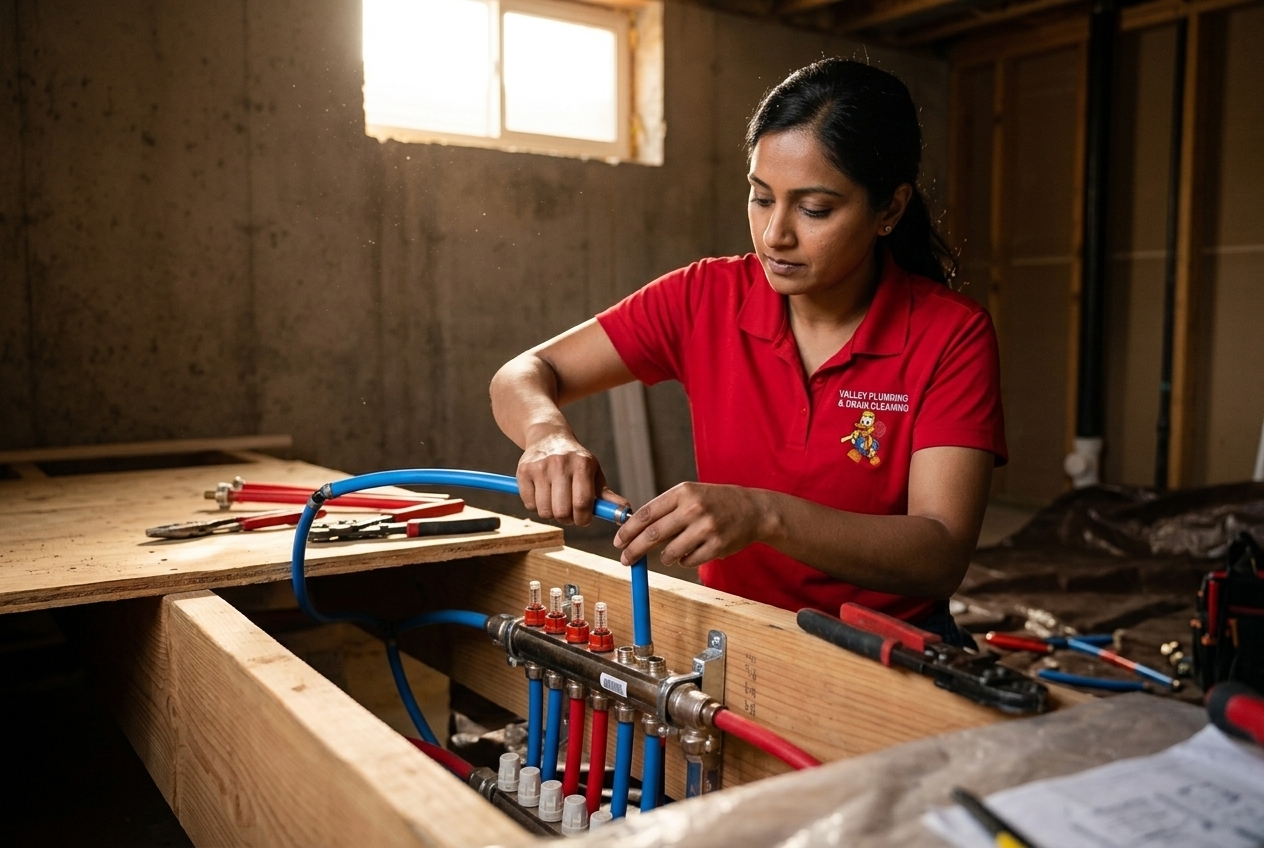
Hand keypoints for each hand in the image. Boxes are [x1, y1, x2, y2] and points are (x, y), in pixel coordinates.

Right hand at [517, 429, 628, 525]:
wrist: (548, 436)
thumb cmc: (575, 460)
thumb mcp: (593, 472)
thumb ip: (607, 496)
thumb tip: (626, 512)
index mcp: (582, 464)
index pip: (582, 503)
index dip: (583, 519)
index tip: (583, 519)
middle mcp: (560, 463)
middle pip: (562, 511)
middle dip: (567, 519)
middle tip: (569, 513)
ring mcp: (539, 467)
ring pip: (544, 511)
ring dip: (551, 514)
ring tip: (556, 502)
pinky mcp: (523, 471)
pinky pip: (529, 505)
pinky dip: (536, 506)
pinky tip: (542, 494)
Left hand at [612, 482, 769, 566]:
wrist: (754, 510)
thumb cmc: (715, 502)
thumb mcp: (691, 494)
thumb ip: (665, 508)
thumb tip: (633, 529)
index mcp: (683, 492)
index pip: (646, 514)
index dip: (628, 530)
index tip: (618, 541)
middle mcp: (693, 508)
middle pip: (653, 535)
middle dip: (634, 550)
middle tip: (625, 560)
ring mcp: (706, 528)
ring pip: (669, 552)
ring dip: (663, 557)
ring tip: (668, 554)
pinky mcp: (717, 546)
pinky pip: (687, 561)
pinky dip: (682, 561)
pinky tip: (690, 553)